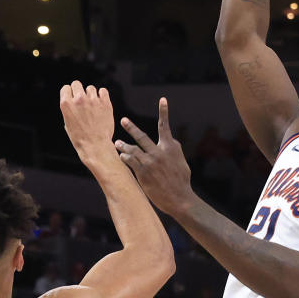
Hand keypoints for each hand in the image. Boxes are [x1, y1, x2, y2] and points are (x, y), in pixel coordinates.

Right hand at [60, 81, 114, 157]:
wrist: (95, 145)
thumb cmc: (80, 138)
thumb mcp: (67, 124)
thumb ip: (69, 110)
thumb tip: (71, 103)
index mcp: (66, 104)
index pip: (65, 88)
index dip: (68, 92)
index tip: (71, 96)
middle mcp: (79, 100)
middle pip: (77, 83)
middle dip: (78, 90)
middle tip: (81, 99)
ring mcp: (93, 100)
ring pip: (90, 88)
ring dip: (91, 94)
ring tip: (92, 105)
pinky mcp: (105, 103)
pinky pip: (103, 91)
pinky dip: (102, 95)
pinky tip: (101, 102)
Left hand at [116, 98, 194, 216]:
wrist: (179, 198)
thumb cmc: (182, 180)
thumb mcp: (181, 161)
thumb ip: (173, 149)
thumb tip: (169, 140)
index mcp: (170, 146)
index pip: (165, 125)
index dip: (164, 111)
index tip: (162, 99)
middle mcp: (159, 152)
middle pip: (142, 136)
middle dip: (131, 128)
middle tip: (124, 120)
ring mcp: (150, 162)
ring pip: (132, 149)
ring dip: (123, 145)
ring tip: (117, 143)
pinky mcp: (142, 172)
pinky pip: (130, 161)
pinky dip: (125, 157)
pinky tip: (121, 156)